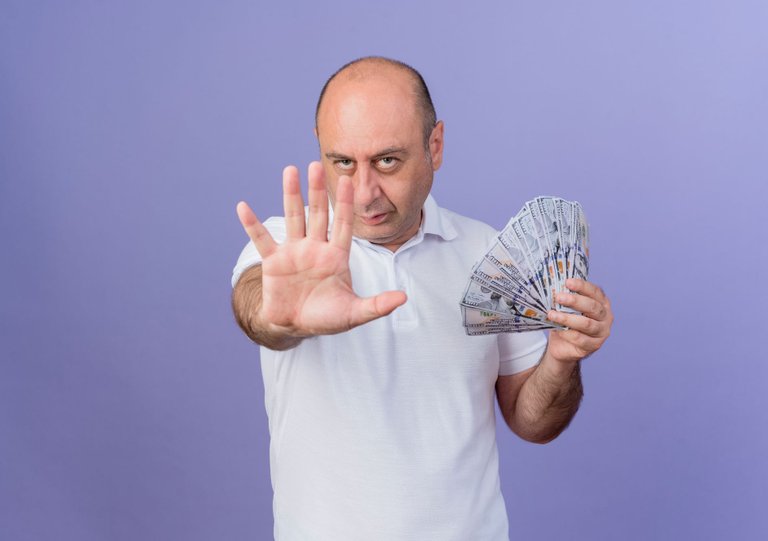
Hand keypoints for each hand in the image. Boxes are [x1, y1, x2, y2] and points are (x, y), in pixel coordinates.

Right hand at [236, 162, 406, 337]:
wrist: (296, 326)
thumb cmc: (327, 317)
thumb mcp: (355, 313)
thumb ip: (378, 305)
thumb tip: (404, 298)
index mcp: (336, 256)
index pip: (344, 224)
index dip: (346, 204)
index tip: (348, 181)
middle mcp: (315, 248)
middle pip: (318, 214)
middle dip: (318, 190)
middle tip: (316, 165)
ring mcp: (294, 252)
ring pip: (293, 218)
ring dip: (290, 195)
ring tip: (289, 171)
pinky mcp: (273, 262)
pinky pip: (261, 239)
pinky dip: (252, 224)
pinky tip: (243, 207)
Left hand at [545, 278, 612, 363]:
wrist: (564, 345)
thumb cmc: (567, 321)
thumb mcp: (567, 308)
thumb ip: (566, 298)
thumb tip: (553, 288)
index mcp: (602, 302)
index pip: (595, 291)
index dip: (582, 286)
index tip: (567, 282)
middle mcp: (606, 316)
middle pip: (592, 307)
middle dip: (575, 301)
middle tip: (558, 297)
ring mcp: (602, 332)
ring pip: (586, 324)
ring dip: (567, 318)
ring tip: (551, 314)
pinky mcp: (594, 345)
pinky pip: (580, 339)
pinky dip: (567, 333)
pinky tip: (557, 329)